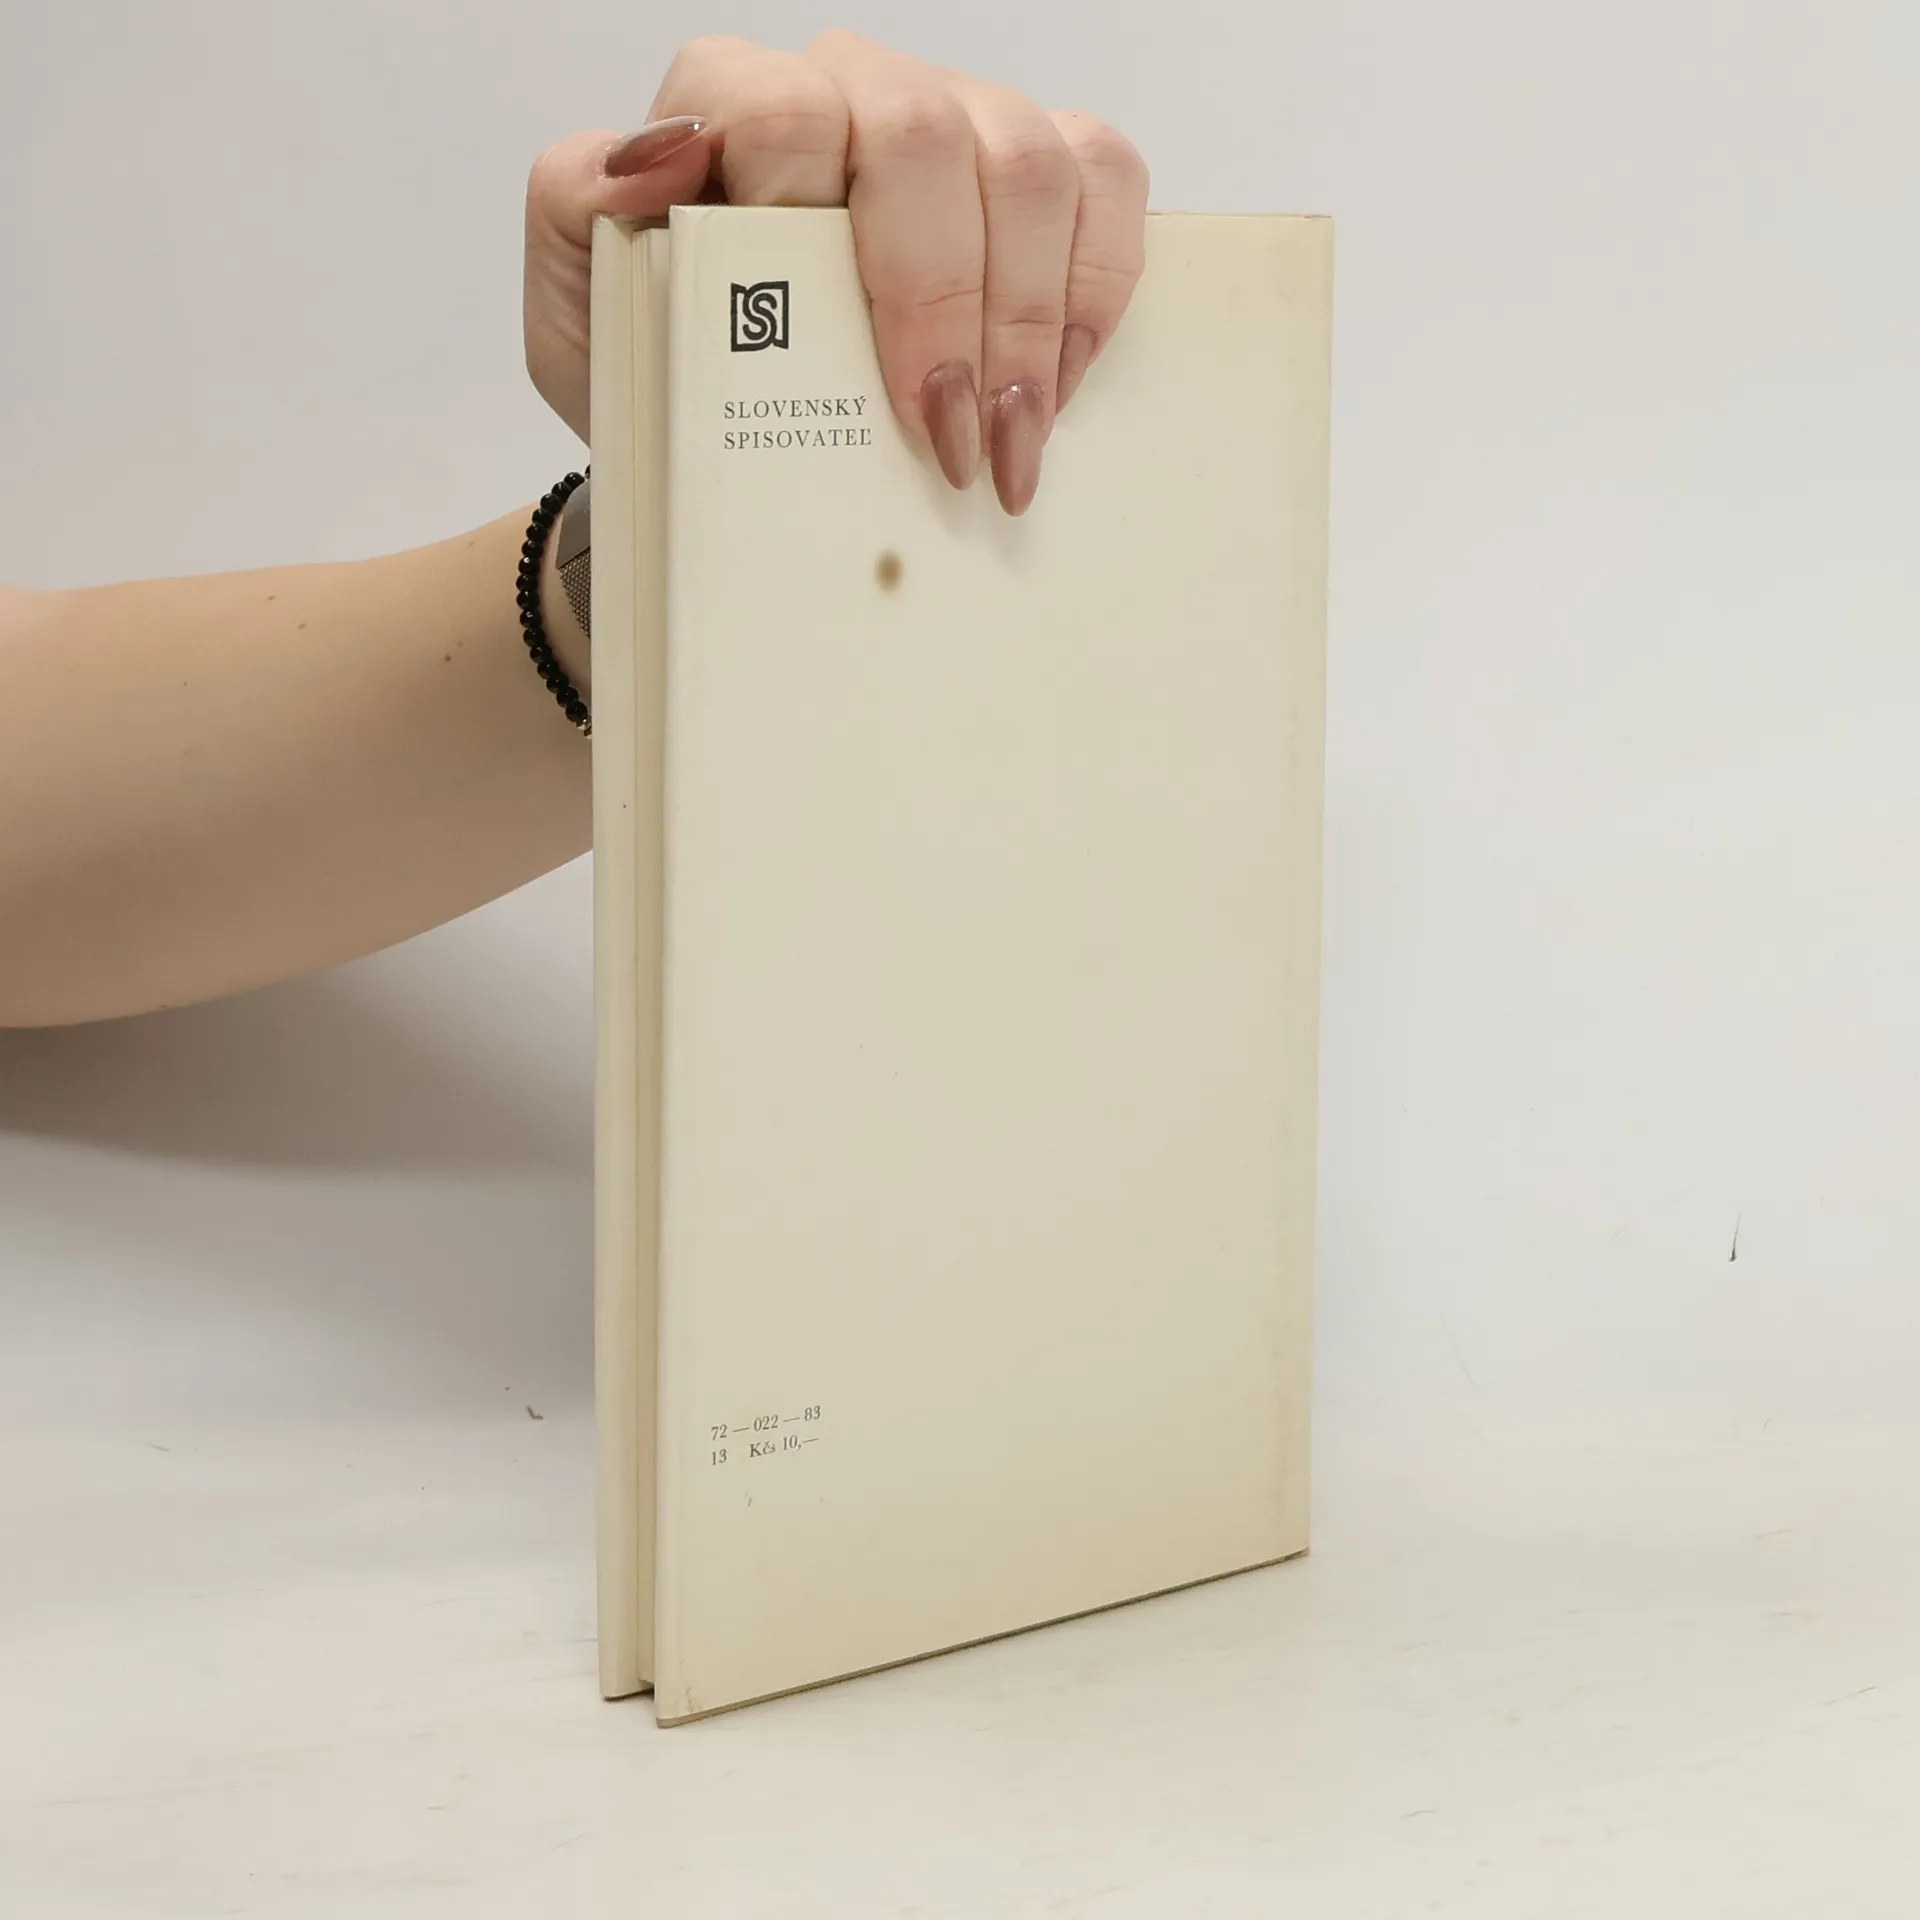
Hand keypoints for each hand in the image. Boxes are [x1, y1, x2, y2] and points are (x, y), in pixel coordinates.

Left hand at [524, 32, 1147, 514]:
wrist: (724, 423)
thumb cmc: (663, 362)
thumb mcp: (582, 309)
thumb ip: (578, 209)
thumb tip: (651, 156)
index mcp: (733, 105)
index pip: (786, 108)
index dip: (822, 224)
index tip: (821, 340)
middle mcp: (853, 94)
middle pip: (930, 134)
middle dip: (953, 302)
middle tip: (951, 442)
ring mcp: (955, 125)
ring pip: (1032, 161)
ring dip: (1030, 320)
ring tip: (1011, 443)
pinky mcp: (1032, 179)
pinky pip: (1103, 181)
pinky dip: (1095, 291)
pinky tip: (1057, 386)